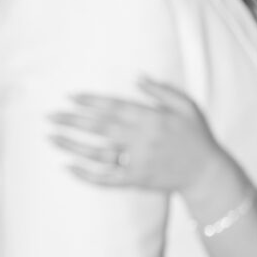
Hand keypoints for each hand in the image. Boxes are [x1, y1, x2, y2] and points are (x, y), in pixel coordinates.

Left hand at [48, 77, 221, 192]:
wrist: (205, 172)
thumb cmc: (196, 135)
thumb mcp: (185, 105)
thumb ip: (162, 91)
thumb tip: (138, 77)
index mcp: (152, 118)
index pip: (115, 107)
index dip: (92, 102)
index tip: (71, 97)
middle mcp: (141, 139)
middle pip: (100, 128)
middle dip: (73, 121)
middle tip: (51, 116)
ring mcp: (136, 161)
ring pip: (98, 153)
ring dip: (73, 145)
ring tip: (52, 138)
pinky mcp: (135, 180)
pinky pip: (106, 178)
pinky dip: (85, 174)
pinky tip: (68, 167)